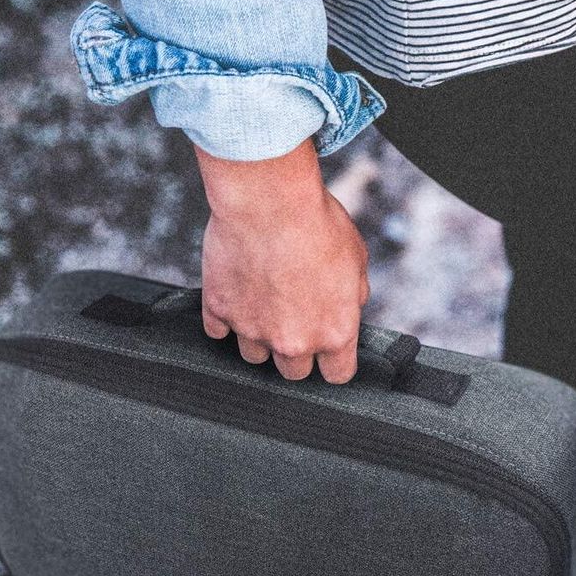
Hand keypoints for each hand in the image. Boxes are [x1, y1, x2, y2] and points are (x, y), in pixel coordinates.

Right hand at [193, 137, 369, 381]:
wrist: (269, 200)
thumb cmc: (317, 224)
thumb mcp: (357, 260)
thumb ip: (353, 295)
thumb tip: (349, 305)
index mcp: (334, 333)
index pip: (337, 375)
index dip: (334, 363)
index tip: (329, 352)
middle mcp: (293, 341)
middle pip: (293, 372)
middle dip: (296, 352)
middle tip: (295, 320)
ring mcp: (253, 330)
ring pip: (254, 356)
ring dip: (260, 338)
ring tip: (264, 305)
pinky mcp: (220, 310)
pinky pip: (218, 331)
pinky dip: (226, 317)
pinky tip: (237, 295)